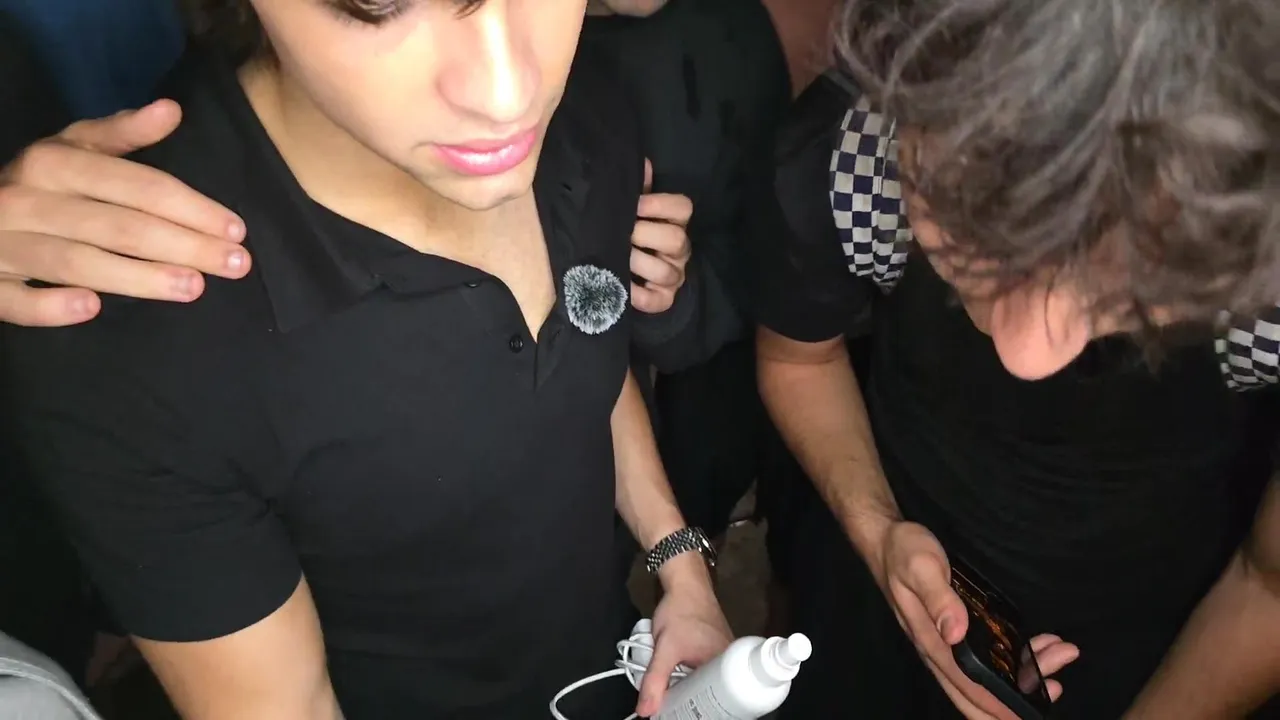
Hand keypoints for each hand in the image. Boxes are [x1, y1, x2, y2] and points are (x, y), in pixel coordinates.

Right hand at [0, 100, 248, 326]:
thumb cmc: (38, 188)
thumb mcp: (72, 151)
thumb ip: (121, 134)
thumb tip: (172, 109)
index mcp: (52, 164)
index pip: (136, 186)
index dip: (190, 207)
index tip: (236, 230)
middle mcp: (27, 201)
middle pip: (117, 226)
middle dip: (182, 245)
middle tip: (235, 266)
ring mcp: (3, 244)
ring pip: (75, 262)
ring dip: (137, 277)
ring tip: (193, 288)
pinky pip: (15, 300)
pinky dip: (50, 305)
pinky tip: (93, 308)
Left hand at [630, 158, 692, 313]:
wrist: (624, 275)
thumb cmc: (630, 236)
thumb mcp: (634, 212)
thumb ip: (637, 191)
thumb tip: (641, 164)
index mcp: (674, 223)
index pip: (683, 208)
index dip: (660, 204)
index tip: (635, 205)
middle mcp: (679, 250)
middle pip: (677, 239)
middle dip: (646, 235)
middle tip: (623, 233)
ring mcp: (673, 276)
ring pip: (667, 272)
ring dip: (640, 264)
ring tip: (618, 258)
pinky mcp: (662, 300)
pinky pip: (656, 301)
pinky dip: (639, 296)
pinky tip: (622, 287)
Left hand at [635, 561, 732, 716]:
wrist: (685, 582)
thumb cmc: (679, 612)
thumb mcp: (664, 648)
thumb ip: (654, 680)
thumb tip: (644, 711)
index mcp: (727, 666)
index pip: (716, 701)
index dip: (699, 712)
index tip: (680, 715)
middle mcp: (731, 662)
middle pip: (712, 693)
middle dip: (692, 701)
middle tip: (674, 708)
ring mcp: (724, 654)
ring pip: (706, 681)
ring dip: (691, 688)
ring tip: (675, 696)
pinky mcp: (715, 647)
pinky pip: (705, 670)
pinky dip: (692, 675)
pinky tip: (680, 678)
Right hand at [874, 521, 1079, 719]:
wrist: (885, 540)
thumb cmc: (903, 552)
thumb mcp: (921, 567)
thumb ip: (938, 598)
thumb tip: (955, 633)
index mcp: (931, 640)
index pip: (966, 685)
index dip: (997, 703)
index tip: (1029, 711)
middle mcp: (939, 650)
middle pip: (976, 693)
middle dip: (1016, 699)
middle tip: (1056, 687)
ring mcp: (946, 643)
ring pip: (986, 678)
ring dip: (1023, 676)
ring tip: (1059, 656)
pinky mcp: (953, 633)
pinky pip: (986, 658)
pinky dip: (1016, 658)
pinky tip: (1038, 646)